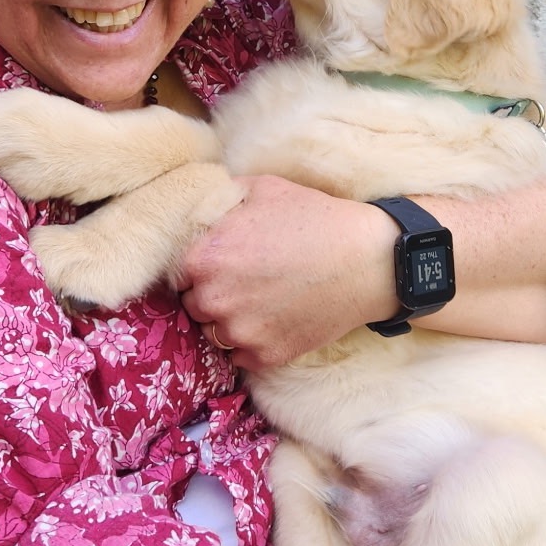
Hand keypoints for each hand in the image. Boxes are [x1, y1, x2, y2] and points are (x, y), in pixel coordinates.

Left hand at [177, 175, 396, 369]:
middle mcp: (213, 299)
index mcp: (204, 257)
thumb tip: (200, 203)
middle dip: (212, 293)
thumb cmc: (315, 219)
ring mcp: (239, 332)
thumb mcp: (263, 189)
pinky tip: (274, 319)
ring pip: (213, 332)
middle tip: (246, 280)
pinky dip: (251, 342)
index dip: (200, 265)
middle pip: (192, 304)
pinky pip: (239, 356)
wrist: (367, 261)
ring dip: (228, 320)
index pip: (178, 272)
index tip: (223, 261)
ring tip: (261, 300)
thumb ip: (221, 197)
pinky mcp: (264, 356)